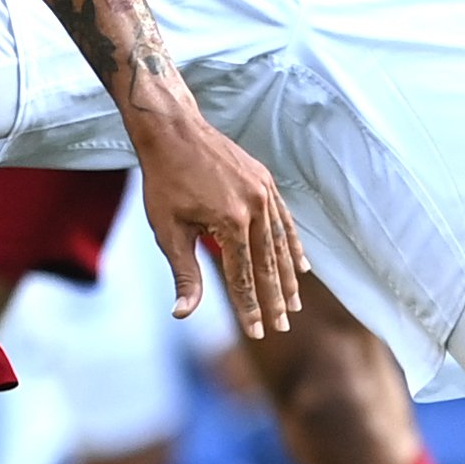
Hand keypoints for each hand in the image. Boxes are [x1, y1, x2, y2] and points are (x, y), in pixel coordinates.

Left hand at [131, 104, 305, 333]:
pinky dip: (292, 244)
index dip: (250, 308)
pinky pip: (284, 220)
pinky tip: (300, 265)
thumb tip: (183, 313)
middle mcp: (255, 207)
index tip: (258, 333)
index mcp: (231, 222)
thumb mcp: (167, 231)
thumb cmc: (164, 182)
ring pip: (281, 244)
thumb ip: (184, 274)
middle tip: (283, 326)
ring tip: (295, 303)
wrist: (173, 130)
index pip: (243, 277)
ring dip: (288, 276)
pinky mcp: (265, 181)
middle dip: (275, 299)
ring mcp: (264, 192)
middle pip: (268, 264)